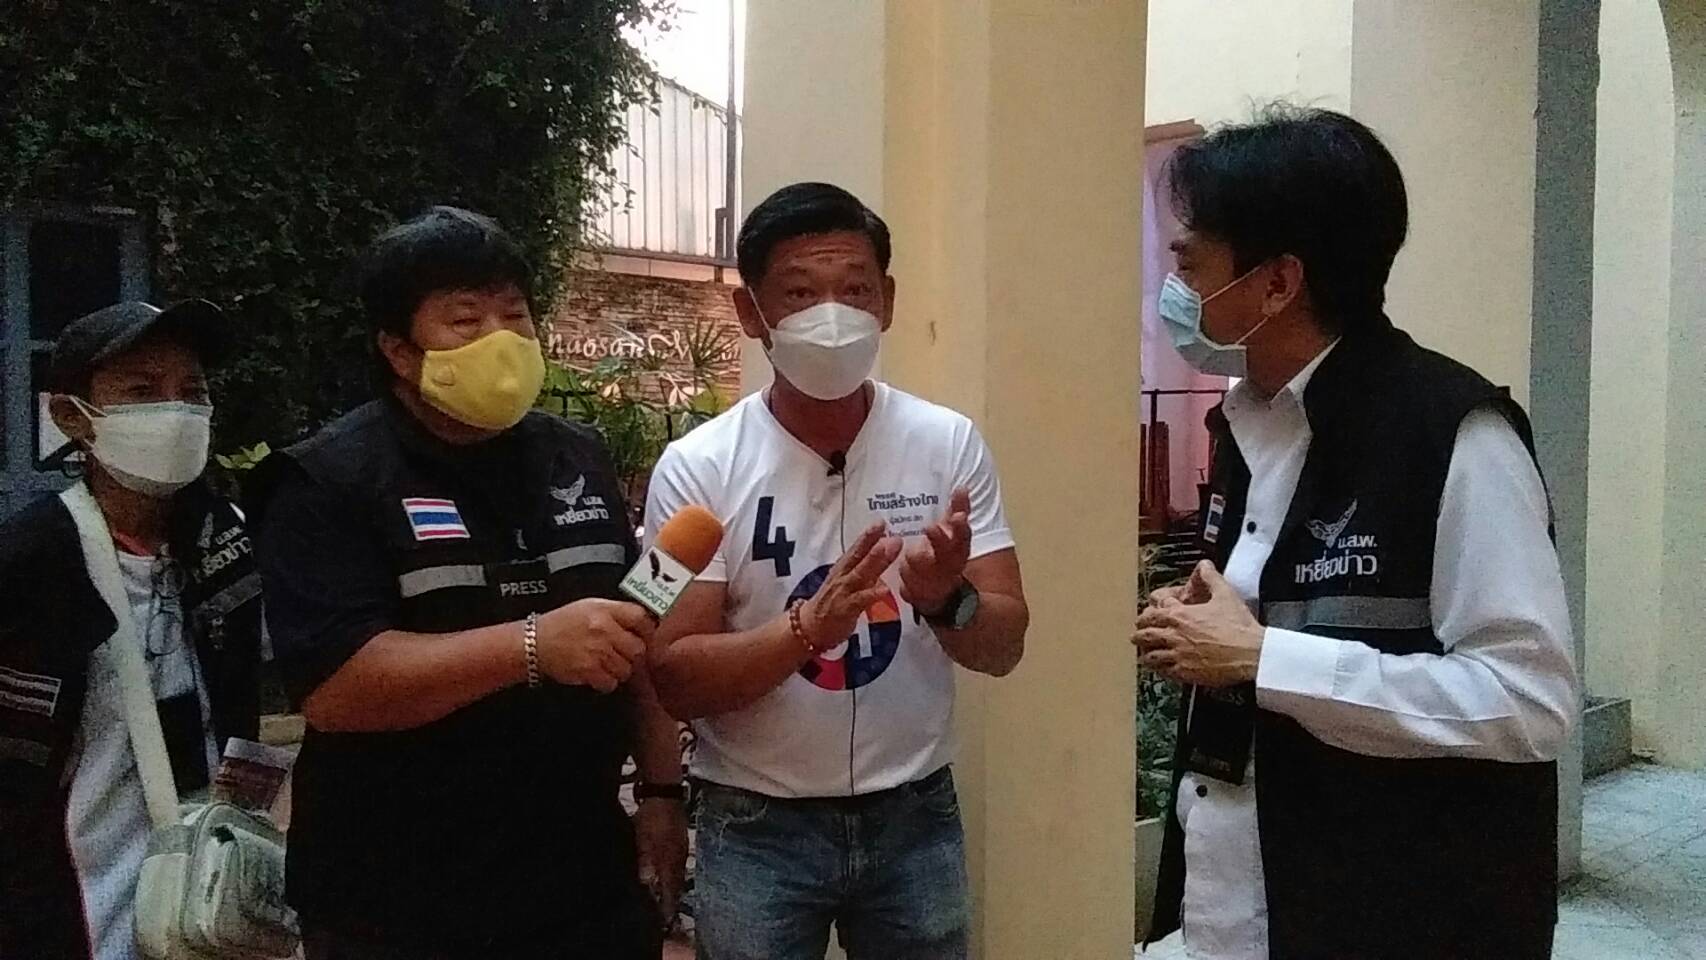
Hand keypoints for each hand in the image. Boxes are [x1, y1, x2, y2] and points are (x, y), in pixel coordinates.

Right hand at [535, 599, 653, 691]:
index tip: (646, 636)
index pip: (641, 617)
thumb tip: (642, 621)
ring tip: (605, 663)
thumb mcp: (589, 606)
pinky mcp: (588, 670)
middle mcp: (603, 629)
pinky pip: (611, 682)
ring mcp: (596, 651)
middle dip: (632, 654)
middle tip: (622, 654)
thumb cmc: (561, 624)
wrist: (533, 643)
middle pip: (638, 647)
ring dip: (619, 669)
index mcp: (604, 610)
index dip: (648, 629)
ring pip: (627, 668)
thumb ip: (615, 612)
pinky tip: (596, 674)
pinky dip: (606, 682)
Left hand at [634, 797, 687, 926]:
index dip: (668, 905)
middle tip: (666, 916)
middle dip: (671, 900)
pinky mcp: (674, 839)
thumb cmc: (655, 813)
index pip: (672, 888)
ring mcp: (678, 847)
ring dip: (670, 887)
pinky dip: (668, 873)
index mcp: (673, 858)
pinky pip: (672, 862)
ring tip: (664, 899)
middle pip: (676, 884)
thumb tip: (647, 882)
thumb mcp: (646, 837)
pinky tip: (662, 873)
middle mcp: (678, 856)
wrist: (663, 789)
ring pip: (675, 873)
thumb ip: (647, 860)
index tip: (665, 921)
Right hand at [800, 522, 901, 652]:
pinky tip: (884, 589)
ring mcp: (844, 591)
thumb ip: (865, 569)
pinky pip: (860, 600)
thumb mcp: (848, 582)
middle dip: (872, 541)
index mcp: (843, 568)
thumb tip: (884, 553)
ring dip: (873, 560)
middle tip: (885, 528)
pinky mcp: (845, 609)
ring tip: (887, 548)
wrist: (810, 627)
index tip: (880, 522)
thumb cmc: (832, 603)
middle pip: (857, 556)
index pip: (856, 548)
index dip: (868, 535)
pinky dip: (872, 594)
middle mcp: (843, 576)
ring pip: (860, 573)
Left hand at [899, 487, 972, 614]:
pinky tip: (903, 576)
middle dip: (940, 541)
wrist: (942, 592)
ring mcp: (937, 581)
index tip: (958, 515)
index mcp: (959, 547)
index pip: (964, 535)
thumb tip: (962, 486)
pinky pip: (912, 587)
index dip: (961, 527)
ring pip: (926, 568)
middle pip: (948, 553)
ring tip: (911, 554)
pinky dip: (908, 581)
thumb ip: (956, 510)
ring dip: (917, 560)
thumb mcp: (951, 532)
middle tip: (930, 527)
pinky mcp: (922, 596)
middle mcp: (951, 564)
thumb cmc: (943, 553)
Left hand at [1131, 561, 1263, 687]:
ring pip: (1151, 656)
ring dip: (1146, 654)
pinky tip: (1161, 670)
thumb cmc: (1239, 627)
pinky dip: (1160, 670)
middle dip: (1140, 634)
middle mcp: (1174, 635)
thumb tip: (1205, 565)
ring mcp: (1178, 655)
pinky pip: (1164, 672)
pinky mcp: (1185, 672)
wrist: (1251, 653)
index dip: (1148, 612)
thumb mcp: (1225, 594)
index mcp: (1181, 615)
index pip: (1153, 611)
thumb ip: (1211, 578)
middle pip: (1145, 634)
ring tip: (1144, 654)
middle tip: (1137, 635)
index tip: (1147, 614)